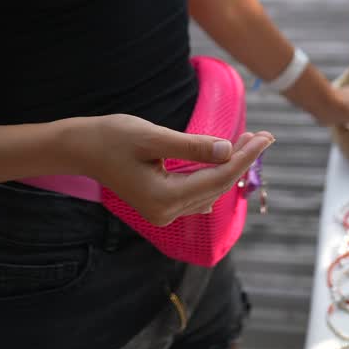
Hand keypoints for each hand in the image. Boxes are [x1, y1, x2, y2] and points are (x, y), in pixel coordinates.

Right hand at [63, 115, 273, 224]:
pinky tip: (223, 156)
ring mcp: (162, 213)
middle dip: (242, 161)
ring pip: (209, 191)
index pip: (217, 179)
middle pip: (217, 187)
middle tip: (264, 135)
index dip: (245, 158)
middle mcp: (165, 213)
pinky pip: (196, 193)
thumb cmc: (113, 137)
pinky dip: (213, 174)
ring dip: (229, 168)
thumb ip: (192, 147)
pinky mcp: (160, 205)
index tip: (266, 137)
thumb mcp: (154, 137)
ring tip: (249, 141)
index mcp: (164, 199)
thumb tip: (228, 151)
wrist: (81, 148)